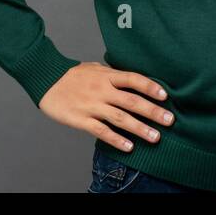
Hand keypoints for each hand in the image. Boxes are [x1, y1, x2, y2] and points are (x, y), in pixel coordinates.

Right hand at [38, 61, 173, 151]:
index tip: (165, 95)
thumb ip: (113, 74)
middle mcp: (101, 90)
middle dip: (152, 111)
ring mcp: (92, 106)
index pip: (133, 79)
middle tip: (169, 120)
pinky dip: (116, 140)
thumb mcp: (94, 68)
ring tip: (155, 137)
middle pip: (131, 101)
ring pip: (120, 118)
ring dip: (139, 128)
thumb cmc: (71, 74)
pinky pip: (102, 131)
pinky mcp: (81, 120)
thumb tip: (132, 79)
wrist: (45, 80)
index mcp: (106, 75)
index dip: (150, 87)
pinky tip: (129, 147)